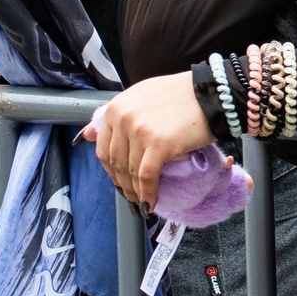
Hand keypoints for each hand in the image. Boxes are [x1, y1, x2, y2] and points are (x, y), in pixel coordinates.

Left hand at [83, 70, 214, 208]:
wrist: (211, 93)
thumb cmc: (180, 95)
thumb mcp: (140, 98)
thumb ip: (115, 117)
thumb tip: (85, 135)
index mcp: (116, 107)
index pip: (102, 146)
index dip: (110, 168)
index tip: (119, 179)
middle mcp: (123, 118)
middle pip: (115, 162)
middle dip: (122, 183)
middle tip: (131, 195)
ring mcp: (140, 131)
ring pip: (130, 172)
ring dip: (135, 192)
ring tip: (141, 202)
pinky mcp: (159, 144)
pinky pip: (147, 176)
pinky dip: (147, 193)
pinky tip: (151, 202)